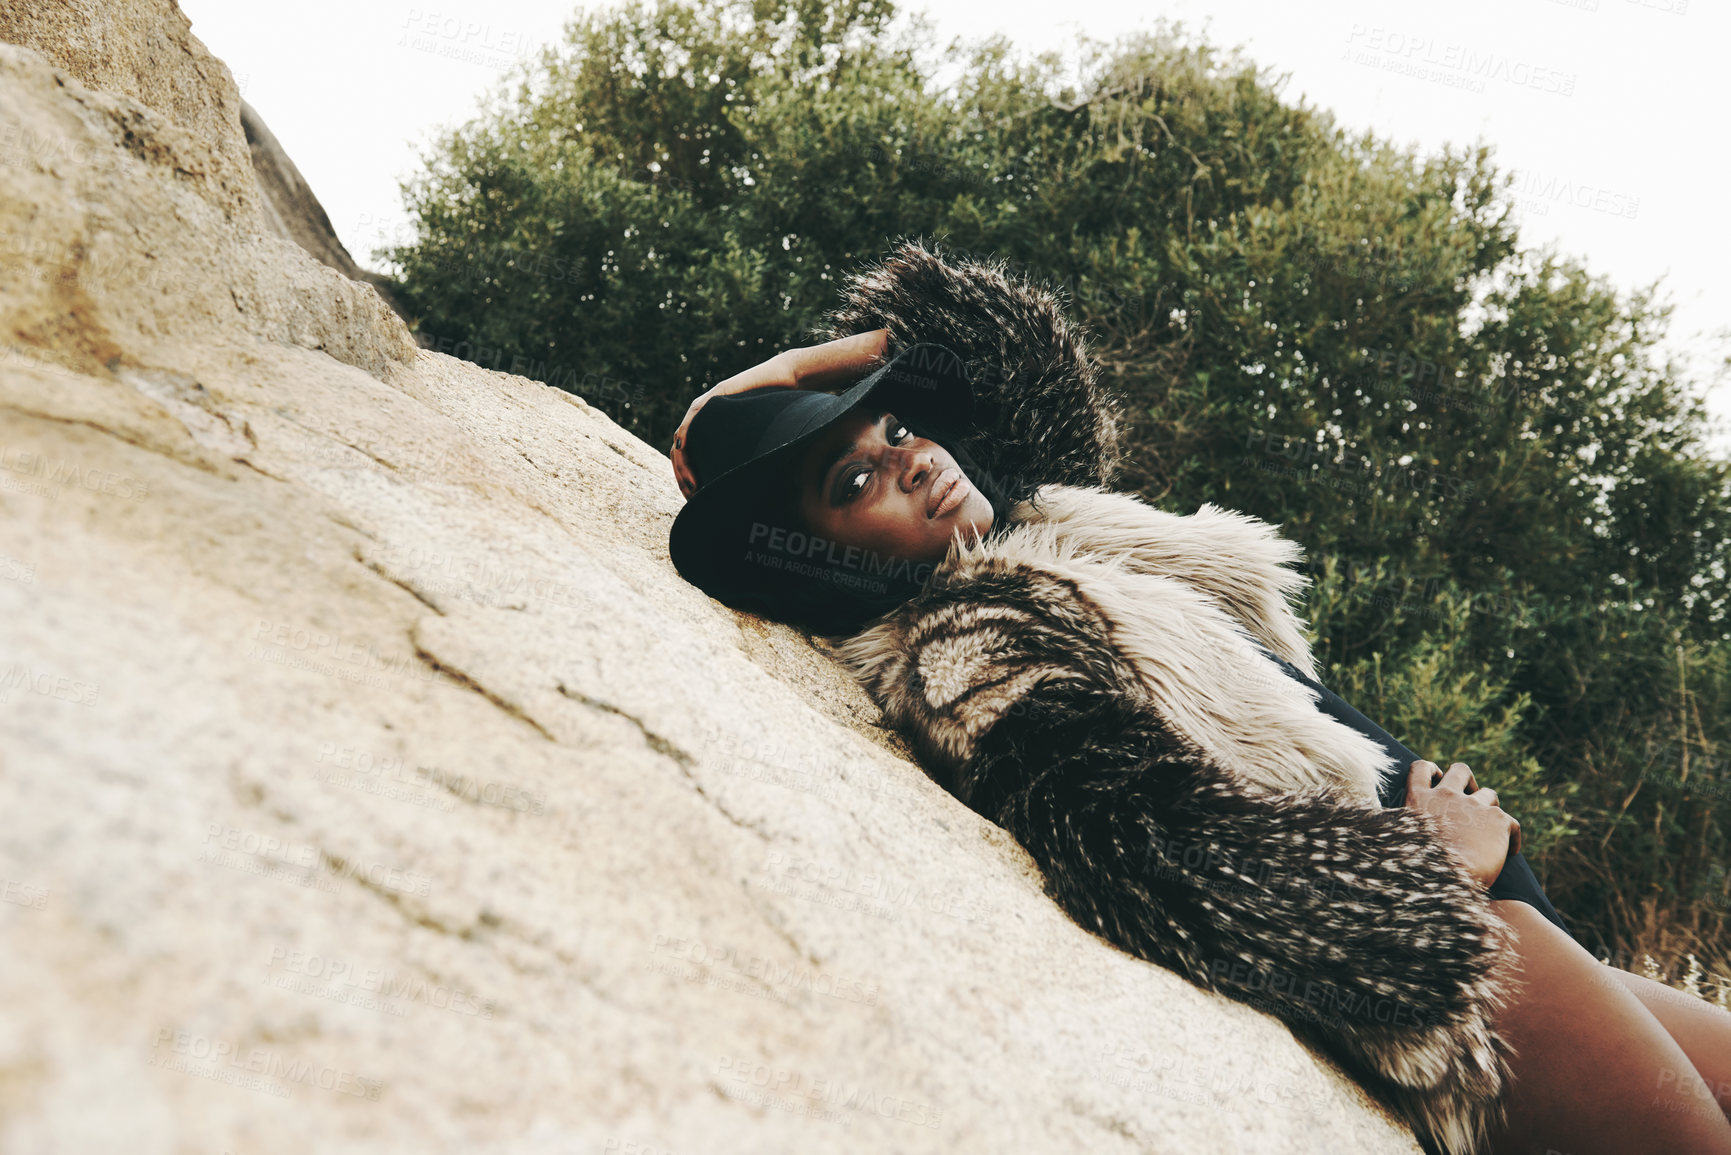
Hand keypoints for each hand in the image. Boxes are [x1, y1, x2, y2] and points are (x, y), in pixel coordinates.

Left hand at [669, 350, 799, 498]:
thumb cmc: (776, 413)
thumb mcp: (756, 442)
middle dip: (682, 478)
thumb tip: (749, 489)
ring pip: (680, 442)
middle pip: (680, 453)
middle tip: (692, 498)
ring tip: (693, 487)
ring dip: (682, 467)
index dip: (688, 480)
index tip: (696, 499)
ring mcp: (703, 409)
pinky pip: (688, 425)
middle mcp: (702, 420)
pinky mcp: (710, 400)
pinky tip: (689, 459)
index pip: (690, 459)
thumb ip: (745, 457)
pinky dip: (685, 444)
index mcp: (710, 431)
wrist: (783, 382)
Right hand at [1405, 759, 1521, 889]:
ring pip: (1489, 794)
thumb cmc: (1419, 869)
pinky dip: (1512, 837)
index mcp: (1418, 800)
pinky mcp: (1498, 819)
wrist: (1443, 879)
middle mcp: (1445, 796)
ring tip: (1491, 829)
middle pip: (1460, 770)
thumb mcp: (1405, 842)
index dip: (1431, 770)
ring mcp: (1473, 805)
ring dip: (1490, 808)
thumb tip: (1416, 842)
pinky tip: (1510, 853)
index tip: (1437, 778)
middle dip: (1468, 781)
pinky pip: (1511, 823)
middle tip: (1470, 798)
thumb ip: (1412, 831)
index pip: (1421, 769)